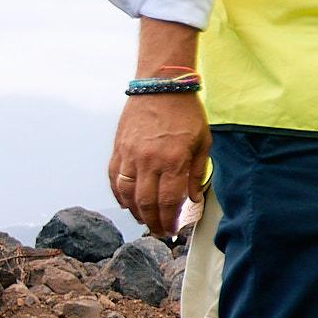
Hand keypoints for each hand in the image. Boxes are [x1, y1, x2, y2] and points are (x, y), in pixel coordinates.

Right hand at [110, 91, 208, 242]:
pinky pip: (114, 179)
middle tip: (160, 231)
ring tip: (145, 221)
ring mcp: (130, 155)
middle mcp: (149, 161)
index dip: (170, 220)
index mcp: (173, 160)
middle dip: (153, 223)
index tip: (173, 230)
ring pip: (127, 195)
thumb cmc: (186, 113)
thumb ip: (196, 173)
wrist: (160, 85)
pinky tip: (127, 203)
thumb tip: (192, 199)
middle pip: (146, 203)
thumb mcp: (203, 142)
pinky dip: (119, 195)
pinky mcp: (118, 149)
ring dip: (136, 212)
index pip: (168, 201)